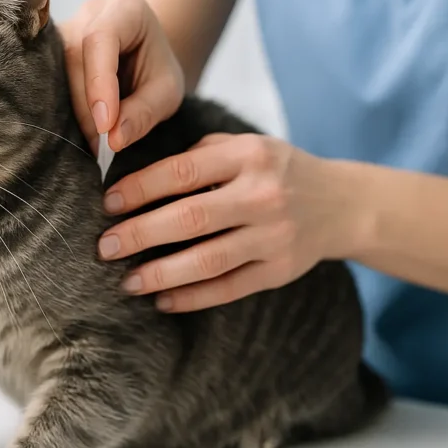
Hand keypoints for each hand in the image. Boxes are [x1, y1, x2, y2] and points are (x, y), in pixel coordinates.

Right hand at [60, 0, 184, 152]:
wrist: (144, 55)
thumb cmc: (157, 68)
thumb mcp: (167, 92)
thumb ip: (144, 112)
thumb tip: (114, 140)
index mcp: (126, 9)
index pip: (101, 39)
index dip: (98, 82)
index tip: (105, 124)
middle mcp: (89, 13)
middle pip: (74, 57)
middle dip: (86, 106)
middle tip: (101, 146)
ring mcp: (66, 29)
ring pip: (56, 71)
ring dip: (72, 111)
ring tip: (93, 143)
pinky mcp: (52, 51)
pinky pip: (48, 79)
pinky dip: (63, 109)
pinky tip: (78, 132)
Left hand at [97, 133, 363, 311]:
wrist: (342, 204)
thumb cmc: (277, 171)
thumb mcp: (247, 146)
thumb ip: (200, 155)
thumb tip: (137, 178)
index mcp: (249, 156)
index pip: (183, 172)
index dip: (141, 189)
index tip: (108, 203)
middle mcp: (263, 195)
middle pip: (190, 218)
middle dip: (140, 234)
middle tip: (105, 247)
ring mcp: (274, 236)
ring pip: (208, 260)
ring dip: (161, 274)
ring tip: (127, 282)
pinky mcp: (280, 270)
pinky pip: (229, 288)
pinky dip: (193, 297)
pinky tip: (163, 301)